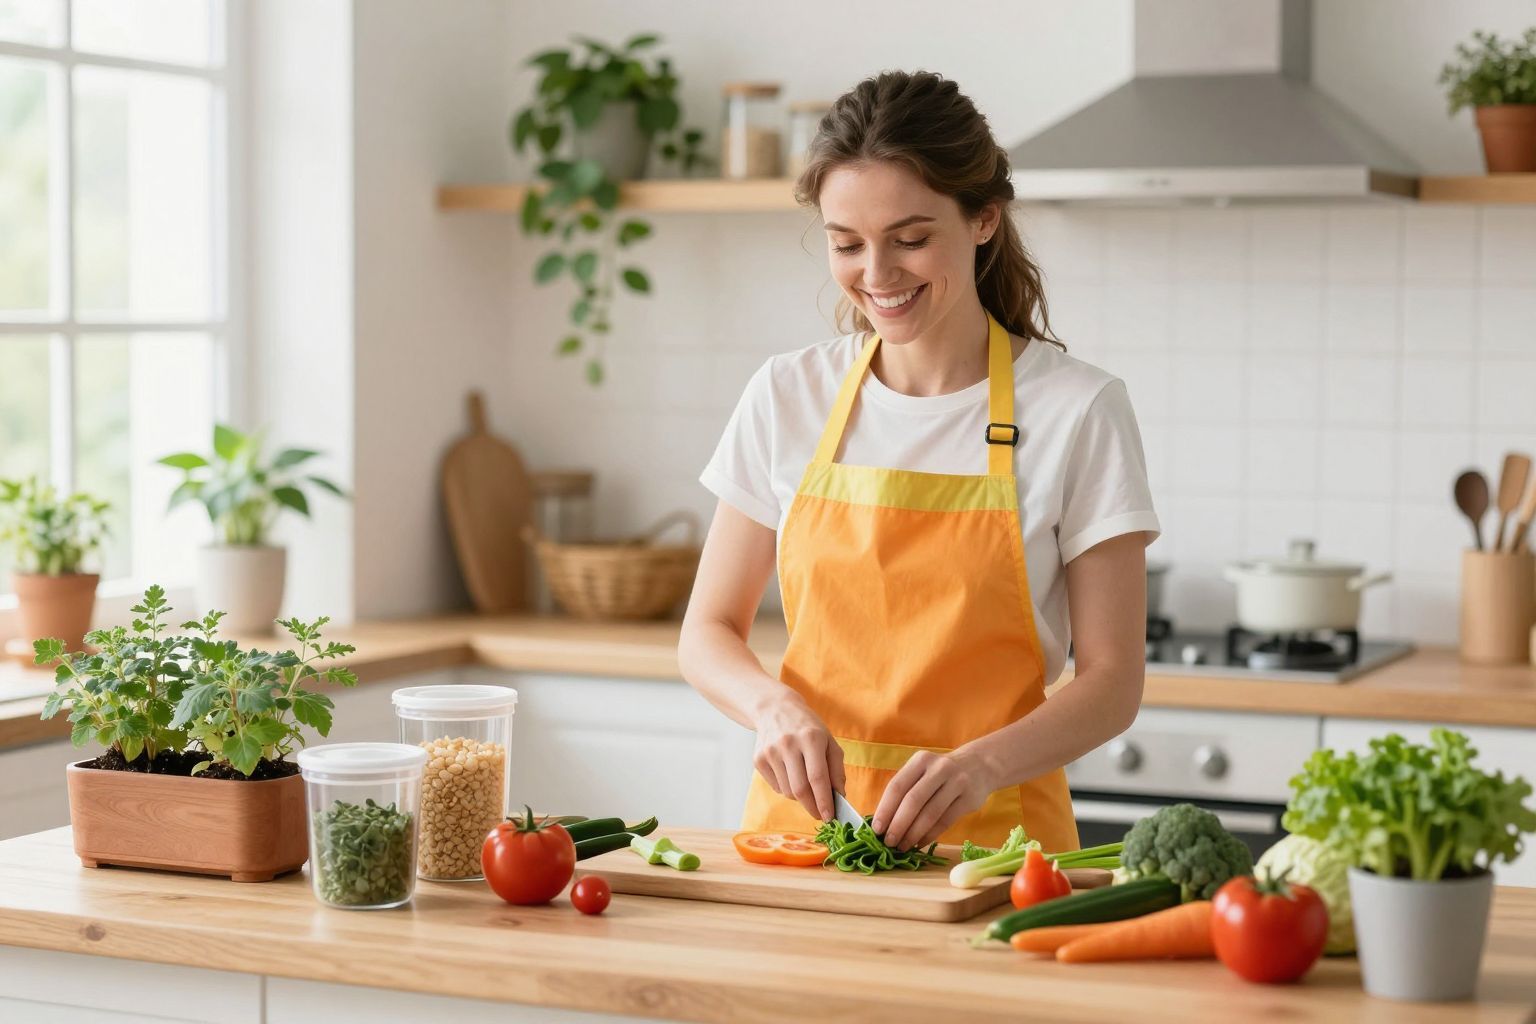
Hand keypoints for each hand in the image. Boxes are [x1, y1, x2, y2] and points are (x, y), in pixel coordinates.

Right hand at [752, 689, 844, 820]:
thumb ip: (836, 770)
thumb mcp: (829, 742)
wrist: (774, 709)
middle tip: (820, 815)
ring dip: (800, 797)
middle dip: (812, 807)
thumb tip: (839, 797)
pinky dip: (787, 789)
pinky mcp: (758, 759)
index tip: (830, 817)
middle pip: (800, 789)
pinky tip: (790, 774)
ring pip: (788, 791)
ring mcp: (770, 752)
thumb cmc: (807, 728)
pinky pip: (776, 787)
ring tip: (806, 786)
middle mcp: (788, 744)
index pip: (817, 777)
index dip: (824, 801)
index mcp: (811, 738)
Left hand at [872, 748, 992, 850]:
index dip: (885, 809)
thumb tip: (883, 822)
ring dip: (913, 834)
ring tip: (903, 847)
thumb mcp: (923, 771)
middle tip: (889, 842)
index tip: (876, 829)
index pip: (897, 786)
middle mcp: (938, 769)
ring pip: (930, 813)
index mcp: (920, 761)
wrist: (980, 766)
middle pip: (913, 801)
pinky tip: (920, 843)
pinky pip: (945, 821)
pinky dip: (930, 835)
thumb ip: (905, 790)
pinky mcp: (969, 798)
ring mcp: (956, 782)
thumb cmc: (941, 774)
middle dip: (898, 825)